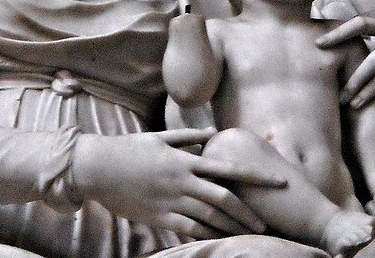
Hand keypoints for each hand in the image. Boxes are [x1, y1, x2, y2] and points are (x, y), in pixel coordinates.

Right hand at [72, 128, 285, 239]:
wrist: (97, 167)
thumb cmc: (129, 150)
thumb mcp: (160, 138)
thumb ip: (188, 137)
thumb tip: (214, 134)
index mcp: (185, 159)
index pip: (228, 168)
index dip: (255, 177)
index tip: (277, 183)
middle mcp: (182, 180)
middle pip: (223, 198)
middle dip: (248, 212)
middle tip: (267, 224)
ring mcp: (170, 199)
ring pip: (209, 217)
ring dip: (231, 227)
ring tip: (248, 236)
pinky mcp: (158, 216)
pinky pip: (189, 229)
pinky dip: (207, 235)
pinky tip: (220, 240)